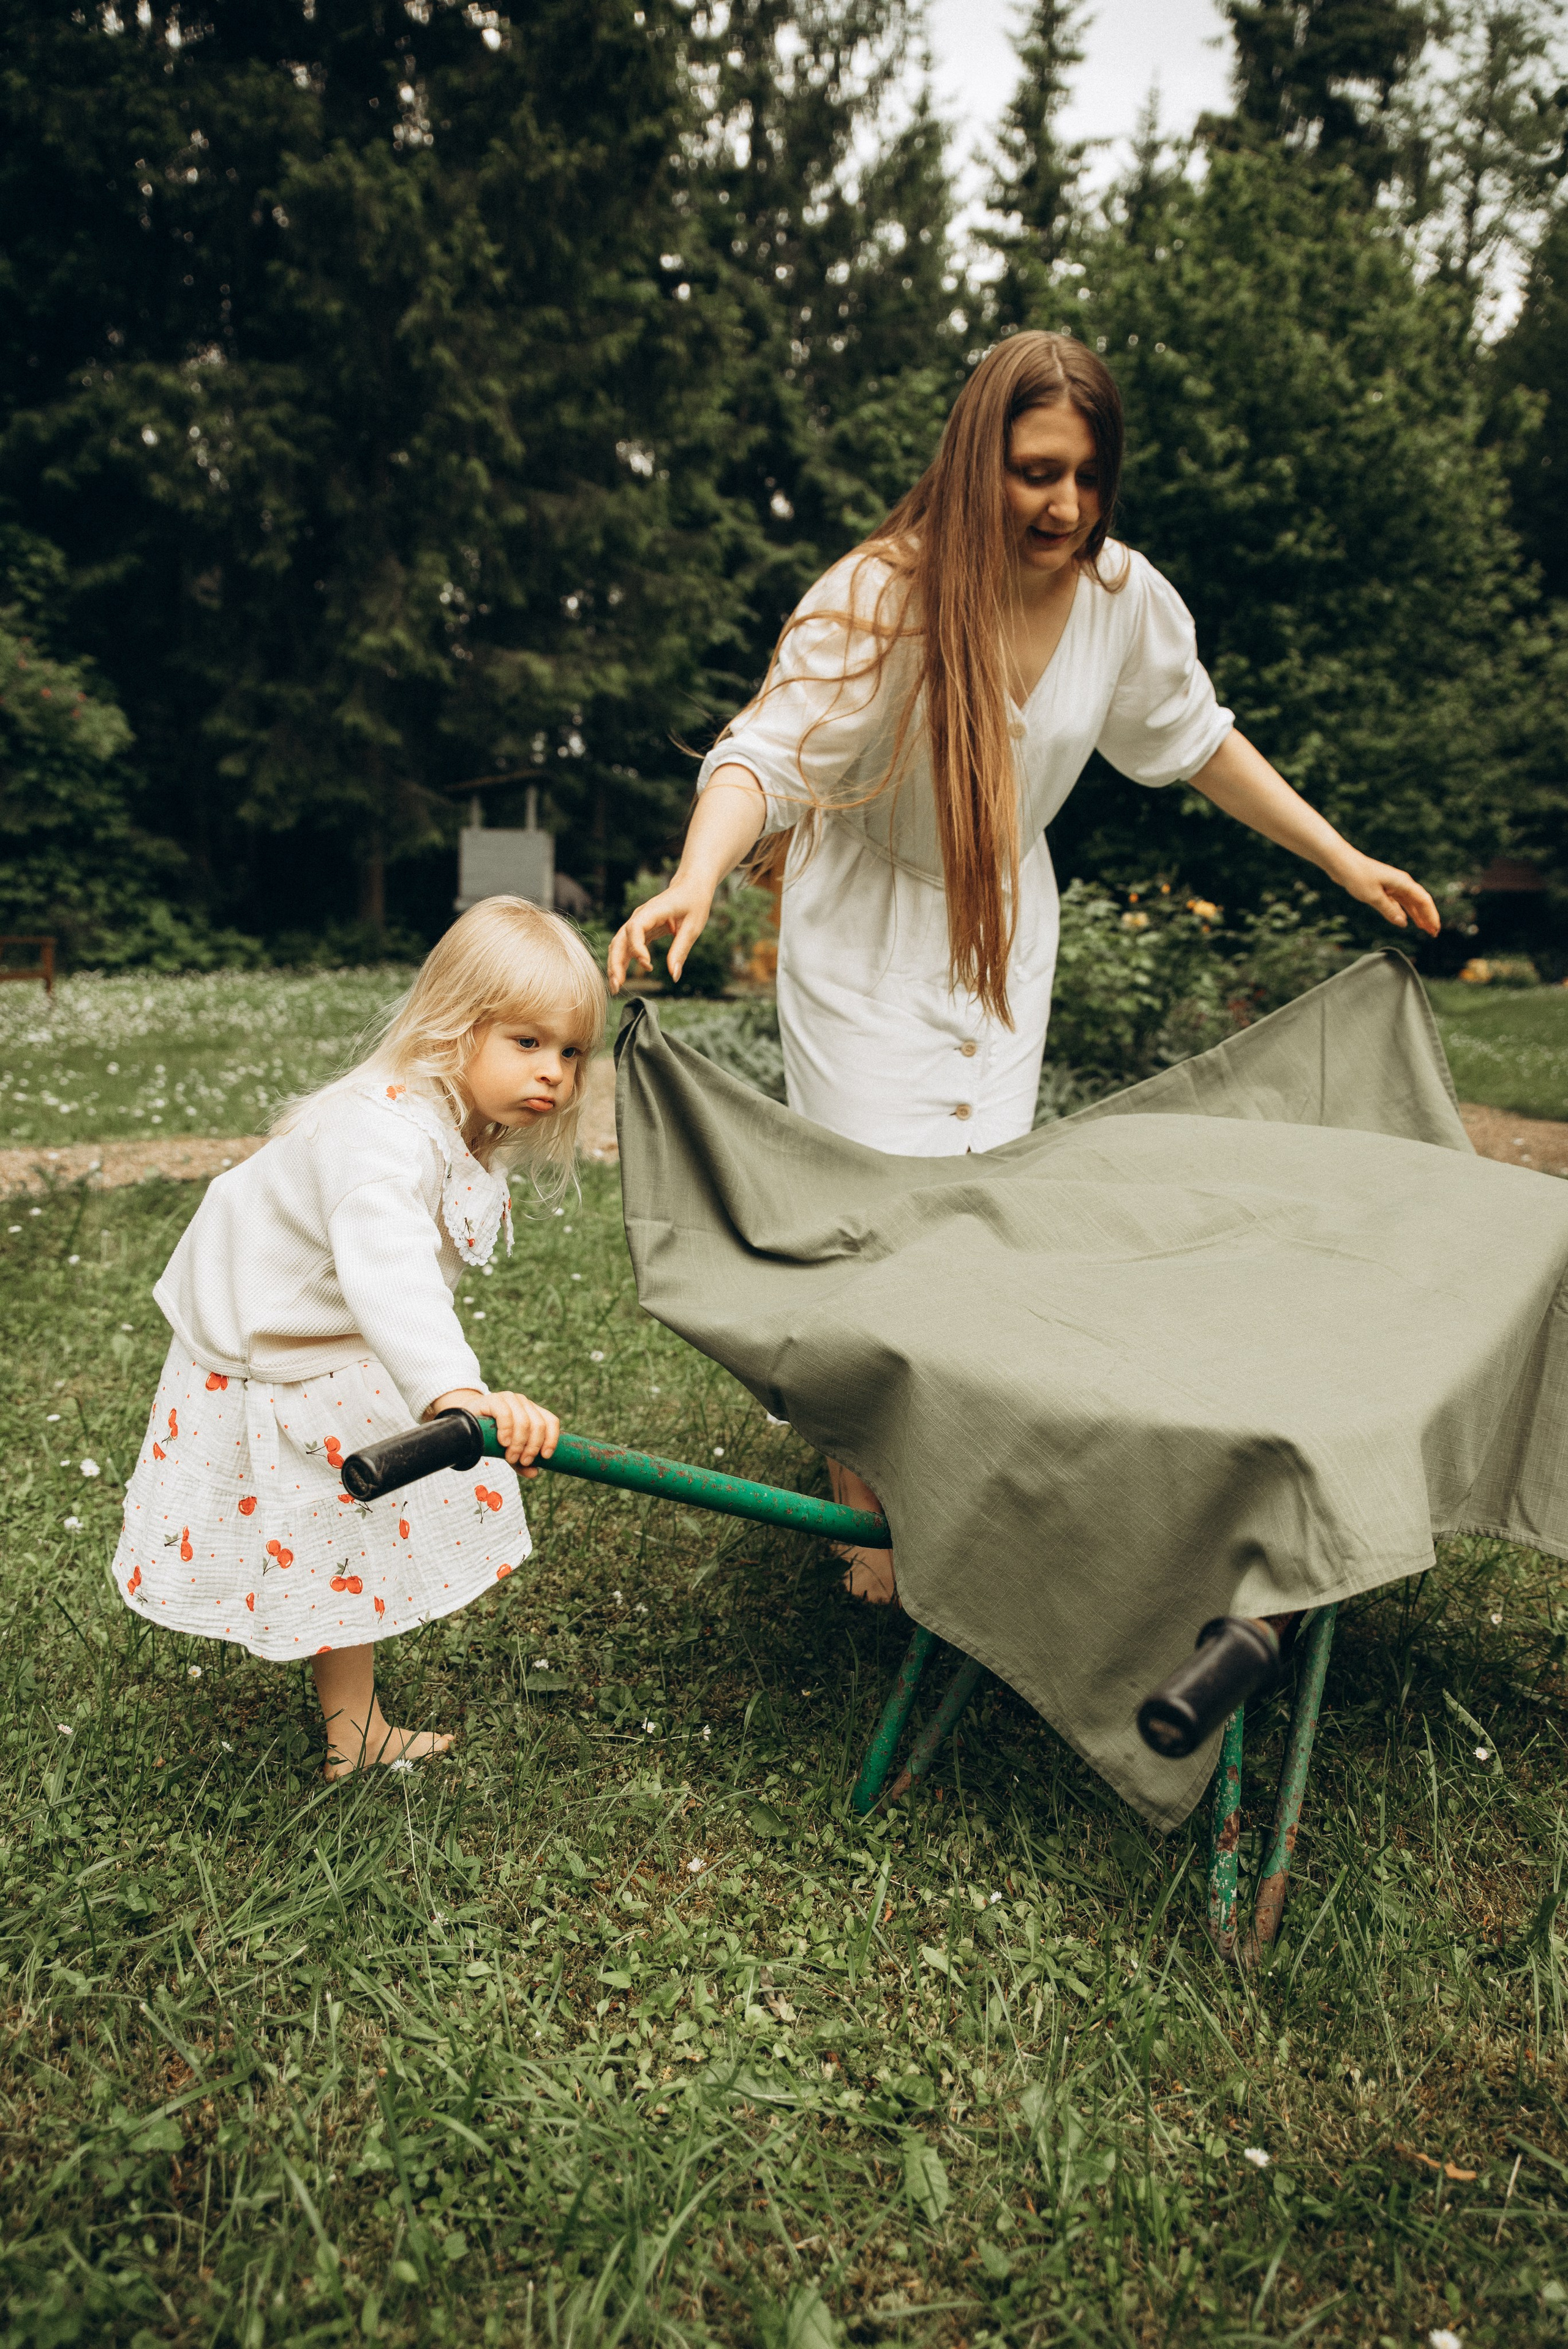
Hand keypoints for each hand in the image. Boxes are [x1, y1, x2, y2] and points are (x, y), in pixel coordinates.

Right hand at [430, 1387, 559, 1473]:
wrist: (466, 1422)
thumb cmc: (492, 1436)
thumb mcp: (509, 1451)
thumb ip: (521, 1463)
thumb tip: (534, 1473)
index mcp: (533, 1412)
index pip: (551, 1421)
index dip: (551, 1439)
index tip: (545, 1457)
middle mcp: (524, 1403)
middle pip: (538, 1425)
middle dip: (532, 1447)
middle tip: (522, 1461)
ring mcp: (510, 1399)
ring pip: (524, 1421)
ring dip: (519, 1443)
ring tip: (510, 1457)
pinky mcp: (494, 1399)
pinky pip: (505, 1414)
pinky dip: (506, 1430)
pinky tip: (503, 1442)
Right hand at [606, 875, 714, 994]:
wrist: (691, 886)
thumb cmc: (694, 902)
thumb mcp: (693, 927)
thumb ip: (681, 950)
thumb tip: (674, 976)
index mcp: (653, 910)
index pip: (635, 928)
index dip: (637, 947)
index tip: (647, 964)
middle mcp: (640, 916)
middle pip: (620, 939)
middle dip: (616, 962)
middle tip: (617, 985)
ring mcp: (638, 923)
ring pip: (619, 944)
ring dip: (615, 964)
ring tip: (615, 986)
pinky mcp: (641, 930)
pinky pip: (627, 946)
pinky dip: (623, 961)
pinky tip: (623, 978)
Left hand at [1340, 855, 1440, 936]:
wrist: (1343, 863)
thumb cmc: (1358, 877)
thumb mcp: (1373, 896)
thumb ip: (1389, 910)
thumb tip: (1403, 923)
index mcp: (1403, 882)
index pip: (1423, 901)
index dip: (1431, 916)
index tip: (1435, 929)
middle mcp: (1401, 883)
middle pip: (1420, 901)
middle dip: (1428, 917)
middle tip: (1433, 933)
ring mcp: (1394, 885)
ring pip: (1410, 902)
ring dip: (1418, 915)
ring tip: (1425, 928)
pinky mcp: (1385, 888)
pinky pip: (1399, 902)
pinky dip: (1405, 911)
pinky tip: (1406, 920)